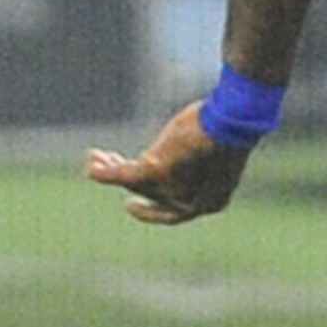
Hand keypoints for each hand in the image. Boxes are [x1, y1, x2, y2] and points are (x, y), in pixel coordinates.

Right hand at [85, 101, 249, 224]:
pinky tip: (92, 168)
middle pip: (151, 192)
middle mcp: (193, 203)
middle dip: (126, 179)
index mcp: (212, 201)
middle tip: (109, 164)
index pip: (173, 210)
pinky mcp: (159, 171)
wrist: (234, 116)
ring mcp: (176, 188)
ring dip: (111, 170)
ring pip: (136, 182)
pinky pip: (126, 174)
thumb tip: (159, 159)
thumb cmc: (226, 126)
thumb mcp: (208, 148)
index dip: (149, 209)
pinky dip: (106, 172)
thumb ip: (186, 162)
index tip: (129, 203)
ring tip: (94, 158)